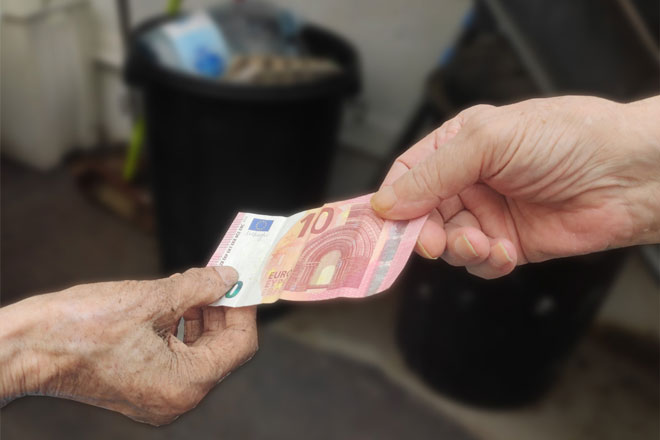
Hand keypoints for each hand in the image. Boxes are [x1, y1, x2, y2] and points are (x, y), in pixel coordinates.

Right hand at [0, 267, 256, 425]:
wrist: (24, 348)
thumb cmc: (79, 329)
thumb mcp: (150, 299)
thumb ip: (198, 287)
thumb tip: (227, 277)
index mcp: (183, 384)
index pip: (239, 345)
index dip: (243, 309)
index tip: (241, 280)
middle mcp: (175, 399)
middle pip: (221, 349)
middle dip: (221, 309)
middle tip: (219, 276)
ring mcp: (157, 396)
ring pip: (199, 351)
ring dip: (201, 315)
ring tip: (194, 284)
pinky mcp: (142, 387)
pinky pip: (177, 356)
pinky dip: (181, 327)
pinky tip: (175, 301)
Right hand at [372, 95, 659, 277]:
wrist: (627, 176)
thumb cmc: (566, 139)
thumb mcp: (488, 142)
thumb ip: (432, 174)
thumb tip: (385, 203)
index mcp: (458, 145)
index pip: (408, 174)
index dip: (392, 200)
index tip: (382, 224)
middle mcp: (469, 180)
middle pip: (422, 215)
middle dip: (426, 232)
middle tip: (433, 243)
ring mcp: (488, 213)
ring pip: (448, 243)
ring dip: (460, 249)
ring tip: (484, 243)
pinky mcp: (508, 243)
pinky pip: (478, 262)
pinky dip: (485, 263)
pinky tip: (505, 252)